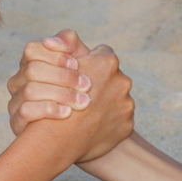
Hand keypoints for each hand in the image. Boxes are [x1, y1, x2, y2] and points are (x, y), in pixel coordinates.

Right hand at [7, 30, 93, 135]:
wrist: (79, 134)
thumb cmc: (80, 93)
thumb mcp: (81, 66)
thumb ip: (73, 47)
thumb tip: (60, 40)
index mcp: (31, 64)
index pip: (32, 50)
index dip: (55, 55)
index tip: (77, 63)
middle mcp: (19, 81)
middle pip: (32, 69)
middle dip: (63, 76)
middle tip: (88, 86)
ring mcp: (15, 102)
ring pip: (30, 90)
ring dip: (60, 94)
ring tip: (84, 102)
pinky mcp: (16, 123)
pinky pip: (25, 112)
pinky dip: (48, 110)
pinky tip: (67, 113)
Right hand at [67, 45, 134, 162]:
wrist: (57, 142)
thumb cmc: (54, 99)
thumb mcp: (58, 67)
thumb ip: (68, 47)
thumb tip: (67, 38)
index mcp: (107, 63)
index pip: (102, 54)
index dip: (89, 64)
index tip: (79, 74)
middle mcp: (122, 80)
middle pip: (111, 77)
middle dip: (99, 84)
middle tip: (84, 95)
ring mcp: (126, 104)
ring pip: (116, 98)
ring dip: (105, 103)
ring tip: (87, 113)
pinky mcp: (127, 124)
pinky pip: (119, 118)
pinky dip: (108, 121)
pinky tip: (93, 126)